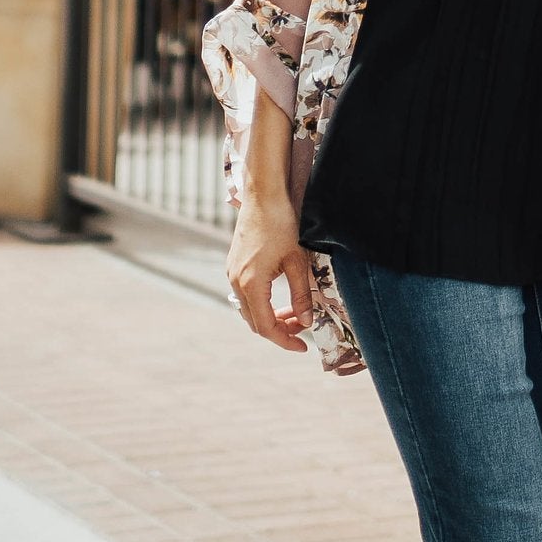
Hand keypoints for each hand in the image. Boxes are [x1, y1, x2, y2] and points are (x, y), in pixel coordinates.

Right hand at [226, 182, 316, 351]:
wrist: (263, 195)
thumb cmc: (282, 224)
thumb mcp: (297, 261)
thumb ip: (301, 294)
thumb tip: (308, 321)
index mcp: (251, 284)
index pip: (266, 326)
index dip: (284, 340)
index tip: (303, 346)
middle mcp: (236, 281)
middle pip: (256, 322)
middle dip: (281, 329)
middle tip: (304, 327)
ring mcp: (233, 273)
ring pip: (250, 310)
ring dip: (272, 317)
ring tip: (297, 315)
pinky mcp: (234, 266)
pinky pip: (247, 296)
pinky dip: (263, 304)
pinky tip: (281, 300)